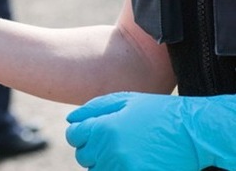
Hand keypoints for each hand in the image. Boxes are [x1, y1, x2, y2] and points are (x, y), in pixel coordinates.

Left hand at [66, 91, 235, 169]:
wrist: (193, 132)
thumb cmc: (157, 112)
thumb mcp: (126, 100)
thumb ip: (93, 108)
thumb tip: (70, 120)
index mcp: (103, 128)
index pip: (74, 135)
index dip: (82, 133)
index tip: (96, 131)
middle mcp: (109, 151)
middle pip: (83, 156)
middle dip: (94, 148)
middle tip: (115, 140)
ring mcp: (122, 169)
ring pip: (96, 170)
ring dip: (105, 162)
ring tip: (126, 151)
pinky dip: (118, 168)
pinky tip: (133, 160)